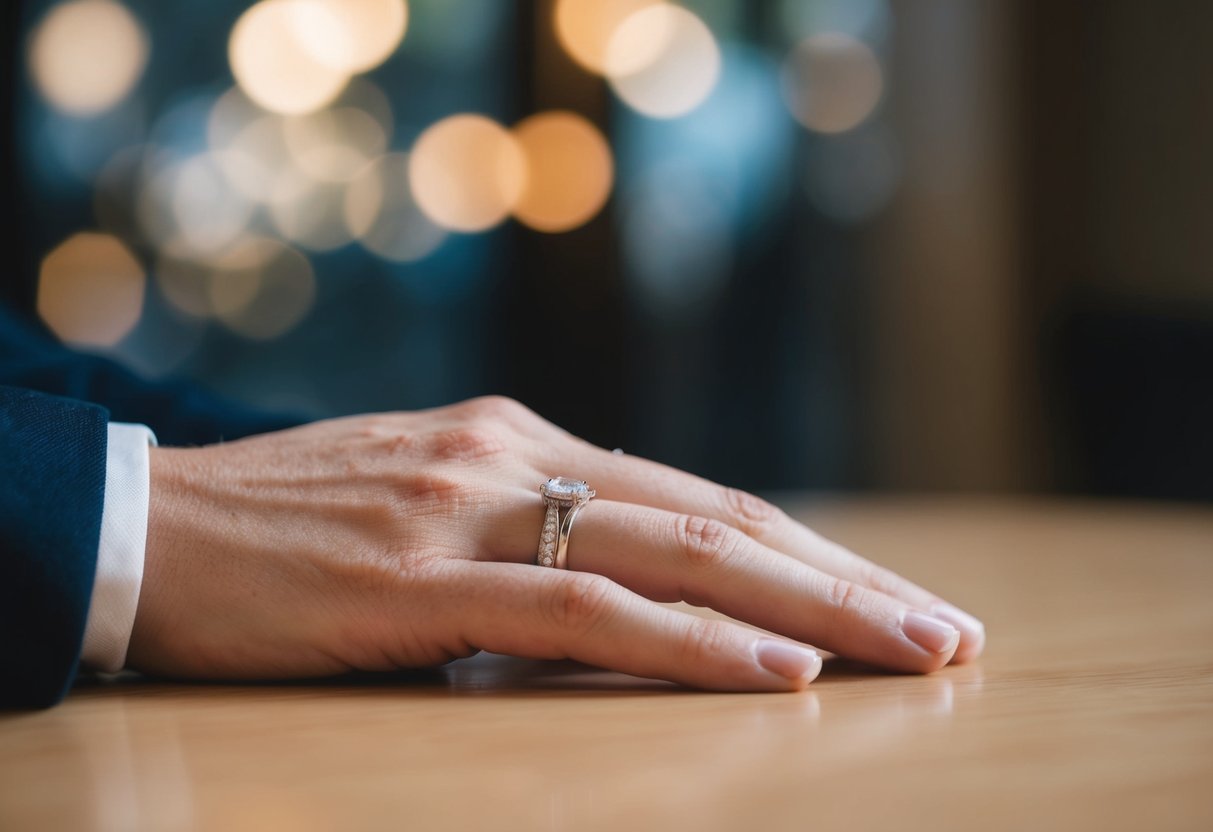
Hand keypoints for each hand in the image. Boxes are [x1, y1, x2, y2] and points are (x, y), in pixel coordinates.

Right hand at [128, 397, 983, 691]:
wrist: (153, 522)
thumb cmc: (291, 528)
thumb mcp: (429, 509)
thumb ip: (524, 532)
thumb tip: (618, 591)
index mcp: (524, 441)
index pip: (702, 500)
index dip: (809, 554)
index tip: (893, 599)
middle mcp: (516, 455)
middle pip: (722, 520)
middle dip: (848, 581)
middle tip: (951, 630)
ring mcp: (473, 506)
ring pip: (679, 553)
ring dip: (811, 609)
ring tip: (914, 653)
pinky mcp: (422, 574)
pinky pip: (583, 608)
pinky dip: (690, 640)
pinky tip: (775, 674)